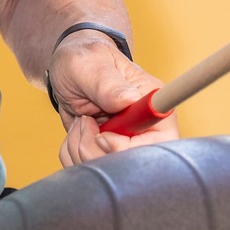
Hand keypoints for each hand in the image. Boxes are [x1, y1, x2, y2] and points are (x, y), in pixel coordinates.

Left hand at [50, 33, 179, 167]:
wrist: (68, 69)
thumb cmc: (83, 60)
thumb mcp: (90, 66)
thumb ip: (108, 84)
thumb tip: (130, 100)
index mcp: (150, 102)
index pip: (162, 141)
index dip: (131, 149)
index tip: (104, 136)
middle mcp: (142, 127)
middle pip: (131, 164)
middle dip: (97, 151)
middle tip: (84, 123)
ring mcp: (123, 142)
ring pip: (106, 169)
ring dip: (80, 149)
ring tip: (79, 120)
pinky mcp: (103, 152)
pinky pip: (86, 167)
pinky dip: (71, 153)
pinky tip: (75, 130)